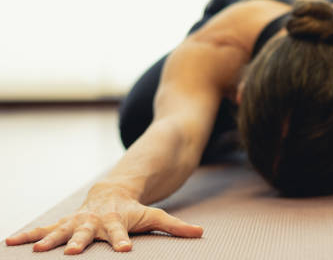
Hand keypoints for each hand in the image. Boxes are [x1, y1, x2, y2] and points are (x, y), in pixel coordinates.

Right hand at [4, 184, 202, 254]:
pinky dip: (29, 234)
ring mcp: (79, 221)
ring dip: (49, 239)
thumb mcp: (155, 215)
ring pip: (62, 230)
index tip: (124, 250)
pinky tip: (11, 241)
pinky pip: (45, 228)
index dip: (122, 240)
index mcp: (117, 220)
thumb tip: (201, 234)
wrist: (113, 191)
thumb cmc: (135, 209)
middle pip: (87, 232)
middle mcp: (95, 221)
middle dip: (78, 241)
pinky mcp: (66, 222)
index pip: (121, 232)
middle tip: (70, 253)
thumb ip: (176, 226)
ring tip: (37, 250)